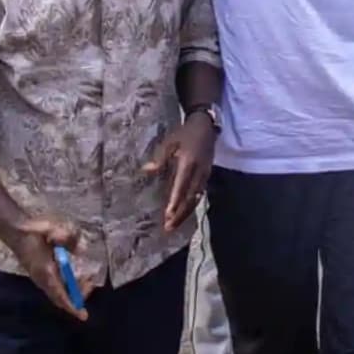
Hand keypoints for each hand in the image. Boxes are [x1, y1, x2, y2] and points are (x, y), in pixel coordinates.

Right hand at [7, 217, 87, 320]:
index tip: (83, 316)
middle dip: (77, 295)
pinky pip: (56, 287)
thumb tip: (80, 249)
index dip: (72, 306)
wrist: (16, 230)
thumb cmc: (34, 230)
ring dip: (74, 290)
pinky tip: (76, 275)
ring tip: (87, 279)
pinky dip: (68, 286)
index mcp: (45, 271)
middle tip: (90, 282)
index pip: (60, 294)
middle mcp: (42, 279)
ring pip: (59, 293)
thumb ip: (66, 237)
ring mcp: (40, 278)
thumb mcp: (51, 229)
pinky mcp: (40, 274)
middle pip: (61, 297)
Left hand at [142, 114, 215, 231]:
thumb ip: (160, 158)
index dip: (175, 201)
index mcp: (188, 162)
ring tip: (174, 224)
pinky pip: (200, 193)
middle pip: (191, 197)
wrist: (205, 126)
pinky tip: (183, 213)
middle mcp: (199, 171)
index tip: (168, 214)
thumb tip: (146, 170)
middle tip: (169, 227)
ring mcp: (205, 174)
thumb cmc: (184, 133)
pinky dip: (192, 205)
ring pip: (196, 198)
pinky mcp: (207, 175)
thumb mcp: (170, 142)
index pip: (182, 186)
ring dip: (186, 212)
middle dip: (180, 213)